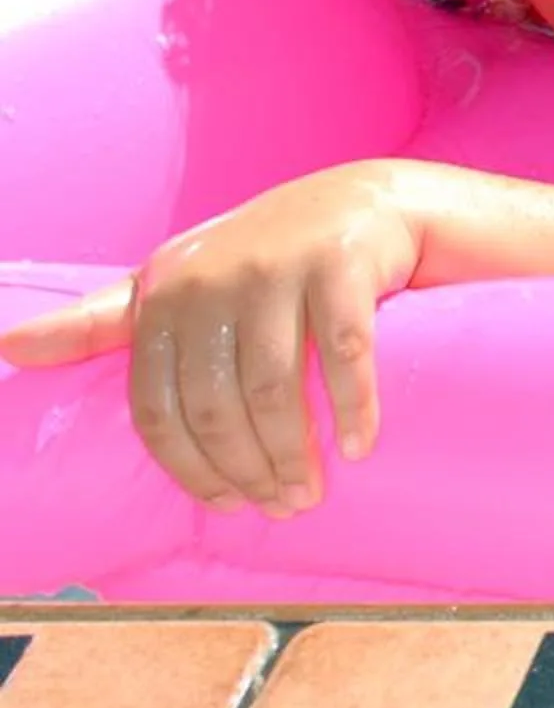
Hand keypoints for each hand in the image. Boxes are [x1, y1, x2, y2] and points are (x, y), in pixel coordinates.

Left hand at [0, 162, 413, 515]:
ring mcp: (277, 270)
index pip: (157, 405)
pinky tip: (359, 446)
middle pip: (215, 404)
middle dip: (247, 469)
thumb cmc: (262, 254)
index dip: (190, 467)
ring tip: (311, 491)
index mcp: (163, 293)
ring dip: (294, 453)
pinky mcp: (340, 266)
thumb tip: (7, 347)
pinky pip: (342, 354)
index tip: (227, 504)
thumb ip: (100, 321)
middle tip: (282, 505)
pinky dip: (352, 407)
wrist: (365, 202)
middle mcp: (212, 279)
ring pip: (273, 388)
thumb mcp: (174, 282)